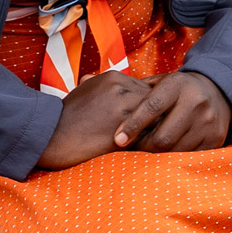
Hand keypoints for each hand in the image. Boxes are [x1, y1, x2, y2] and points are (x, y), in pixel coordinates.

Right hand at [35, 69, 231, 169]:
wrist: (48, 135)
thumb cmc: (62, 119)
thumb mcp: (80, 93)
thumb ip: (93, 86)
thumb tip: (91, 80)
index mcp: (114, 78)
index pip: (147, 90)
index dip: (157, 107)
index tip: (168, 117)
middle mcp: (123, 88)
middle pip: (158, 102)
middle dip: (168, 117)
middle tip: (183, 130)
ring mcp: (125, 107)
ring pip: (159, 118)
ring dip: (169, 131)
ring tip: (181, 144)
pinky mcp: (124, 128)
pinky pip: (151, 135)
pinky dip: (160, 144)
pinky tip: (168, 154)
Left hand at [114, 70, 231, 153]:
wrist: (219, 91)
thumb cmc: (177, 90)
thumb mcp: (162, 82)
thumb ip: (138, 90)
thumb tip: (100, 88)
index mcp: (178, 85)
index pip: (151, 107)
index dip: (132, 125)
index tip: (118, 139)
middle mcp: (195, 101)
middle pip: (163, 136)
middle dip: (143, 147)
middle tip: (131, 150)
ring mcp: (208, 121)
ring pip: (175, 150)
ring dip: (157, 155)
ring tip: (146, 152)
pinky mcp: (215, 137)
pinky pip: (189, 156)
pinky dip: (173, 158)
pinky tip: (165, 154)